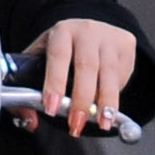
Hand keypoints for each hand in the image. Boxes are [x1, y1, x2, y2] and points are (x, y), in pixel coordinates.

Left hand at [26, 19, 138, 135]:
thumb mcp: (42, 59)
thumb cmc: (63, 49)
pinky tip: (108, 108)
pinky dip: (115, 95)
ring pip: (108, 74)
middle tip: (75, 124)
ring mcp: (108, 36)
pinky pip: (121, 76)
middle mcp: (86, 30)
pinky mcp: (126, 45)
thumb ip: (28, 89)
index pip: (58, 56)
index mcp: (61, 31)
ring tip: (101, 124)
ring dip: (106, 104)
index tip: (51, 107)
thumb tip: (30, 121)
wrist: (90, 30)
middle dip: (81, 100)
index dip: (55, 83)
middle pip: (86, 67)